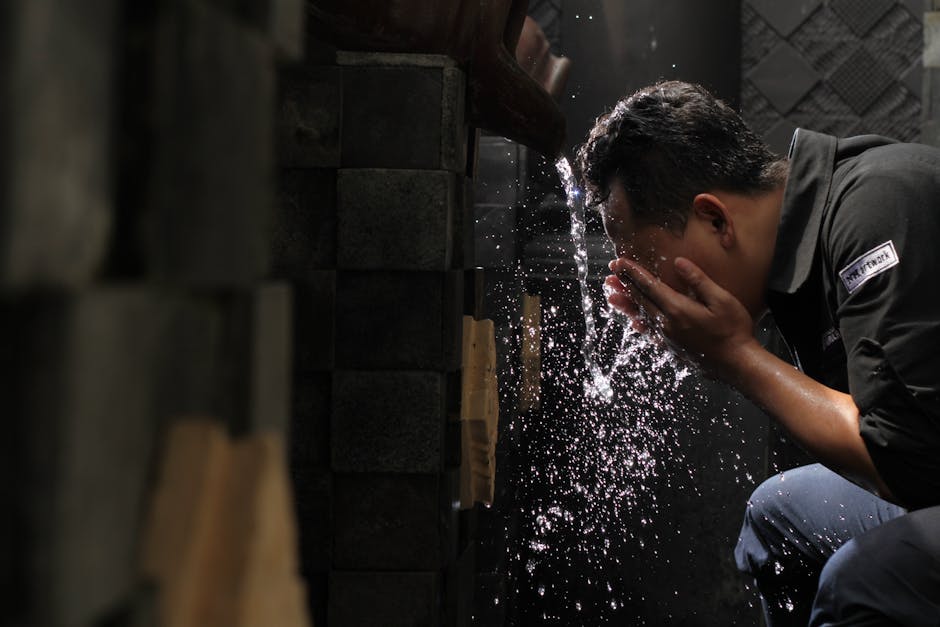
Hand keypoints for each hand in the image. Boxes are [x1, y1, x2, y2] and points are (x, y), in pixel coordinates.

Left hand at [607, 256, 757, 377]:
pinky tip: (634, 321)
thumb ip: (698, 280)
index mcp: (677, 309)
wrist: (737, 364)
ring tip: (612, 296)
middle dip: (624, 285)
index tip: (618, 262)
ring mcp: (667, 337)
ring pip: (640, 317)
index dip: (632, 272)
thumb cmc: (733, 331)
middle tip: (609, 275)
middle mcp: (667, 324)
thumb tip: (679, 262)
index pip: (648, 285)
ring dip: (625, 304)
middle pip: (639, 300)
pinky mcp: (671, 347)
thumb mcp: (721, 300)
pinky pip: (650, 333)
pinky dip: (639, 323)